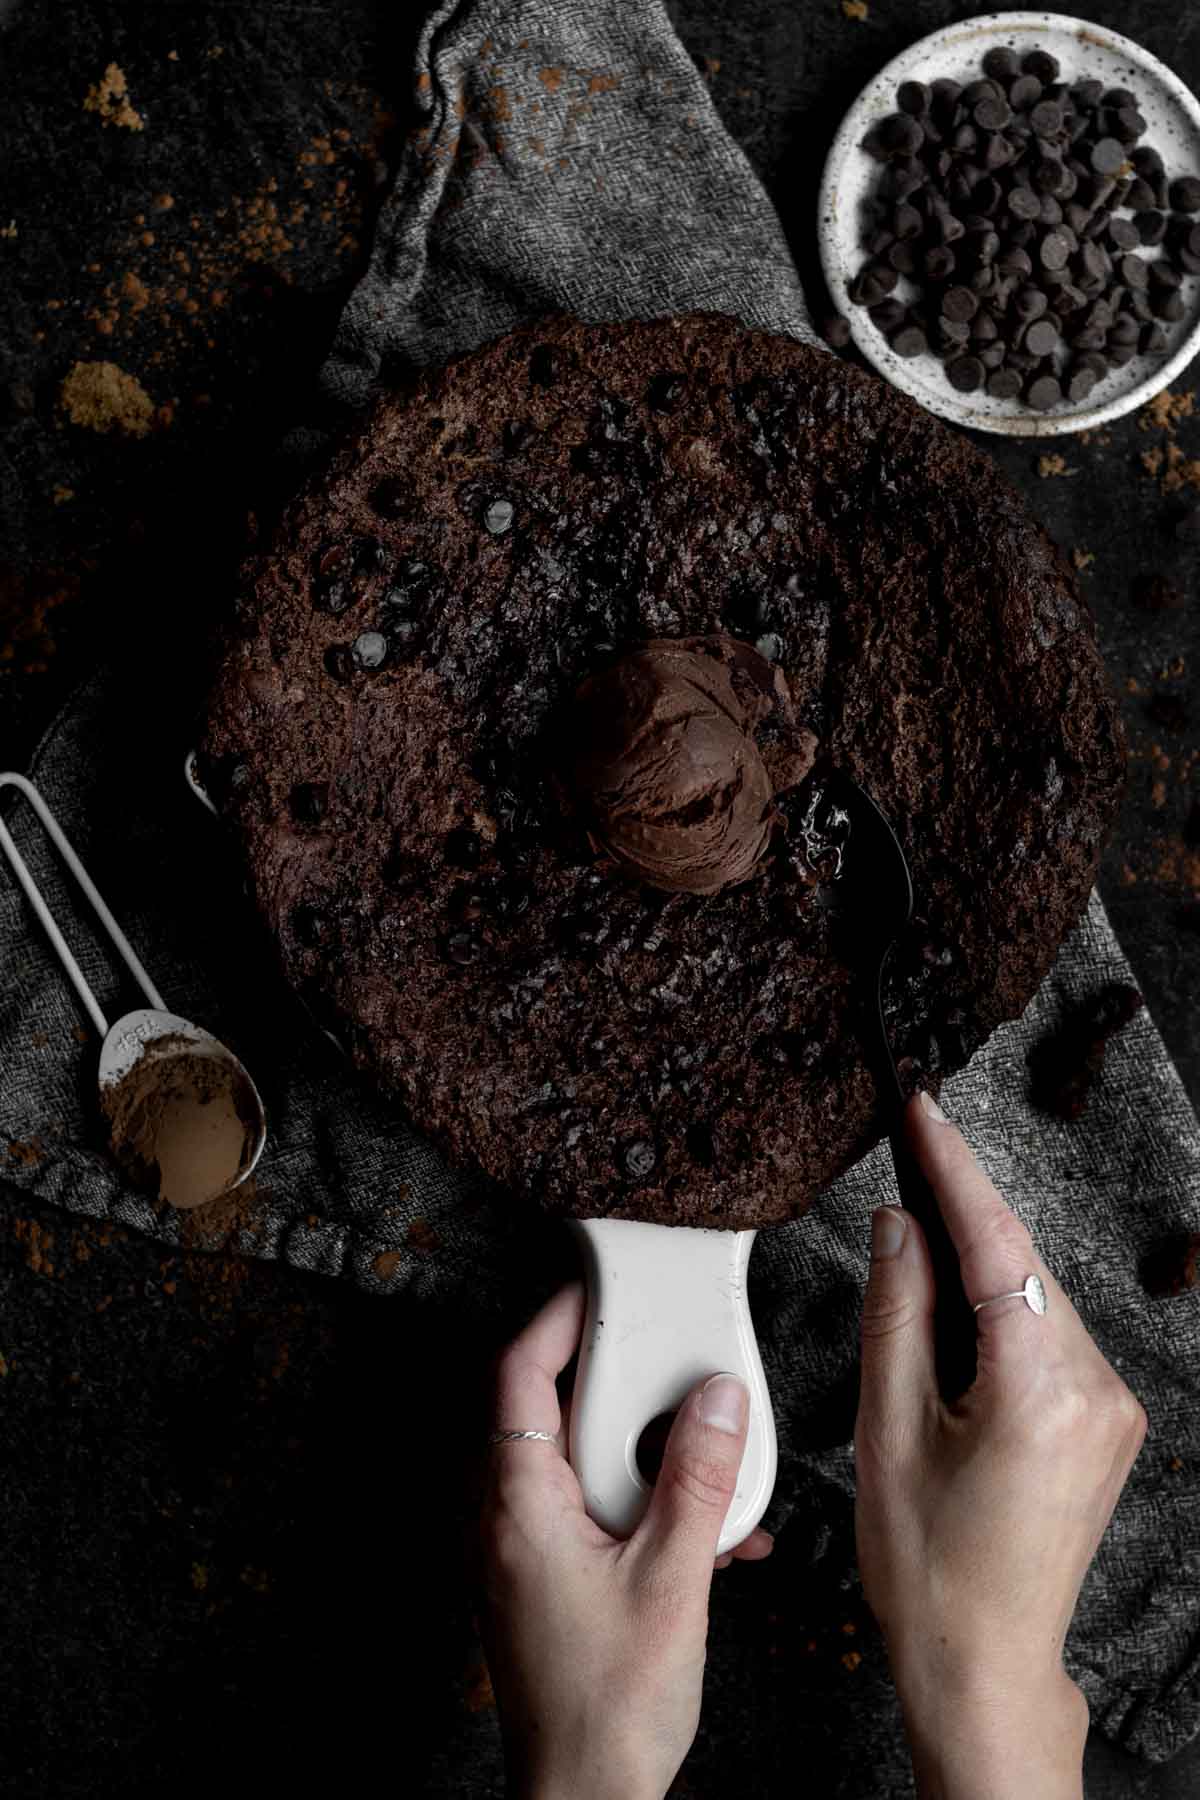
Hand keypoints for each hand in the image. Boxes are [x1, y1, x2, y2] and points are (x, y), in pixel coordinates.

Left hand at [479, 1282, 771, 1799]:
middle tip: (672, 1361)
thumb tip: (717, 1398)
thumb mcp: (673, 1579)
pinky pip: (592, 1514)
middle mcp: (505, 1520)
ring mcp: (522, 1553)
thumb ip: (697, 1480)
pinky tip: (711, 1536)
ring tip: (708, 1464)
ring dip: (645, 1457)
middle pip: (550, 1409)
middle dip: (622, 1387)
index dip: (555, 1319)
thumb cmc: (611, 1707)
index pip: (517, 1374)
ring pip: (580, 1464)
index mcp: (517, 1504)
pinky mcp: (547, 1582)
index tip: (597, 1286)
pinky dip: (645, 1508)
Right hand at [855, 1092, 1146, 1799]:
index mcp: (1040, 1390)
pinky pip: (1046, 1335)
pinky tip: (950, 1325)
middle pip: (1017, 1266)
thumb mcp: (888, 1429)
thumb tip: (898, 1223)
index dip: (953, 1169)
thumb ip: (896, 1312)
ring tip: (910, 1262)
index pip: (995, 1246)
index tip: (923, 1112)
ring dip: (975, 1270)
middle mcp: (1096, 1389)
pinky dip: (996, 1314)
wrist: (986, 1659)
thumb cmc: (928, 1566)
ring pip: (1032, 1297)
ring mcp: (1111, 1407)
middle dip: (957, 1218)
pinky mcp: (1107, 1421)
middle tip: (899, 1168)